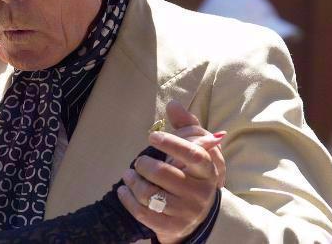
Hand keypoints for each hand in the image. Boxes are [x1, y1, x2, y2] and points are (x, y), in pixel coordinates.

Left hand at [118, 101, 225, 242]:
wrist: (197, 218)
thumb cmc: (192, 176)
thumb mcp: (195, 152)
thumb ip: (186, 126)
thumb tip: (173, 104)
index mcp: (207, 172)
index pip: (193, 155)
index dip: (172, 143)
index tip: (152, 136)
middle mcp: (199, 193)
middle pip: (163, 174)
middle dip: (143, 164)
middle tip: (139, 161)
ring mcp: (185, 213)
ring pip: (149, 194)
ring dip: (132, 181)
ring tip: (128, 175)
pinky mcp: (171, 228)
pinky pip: (142, 212)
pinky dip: (128, 198)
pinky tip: (124, 189)